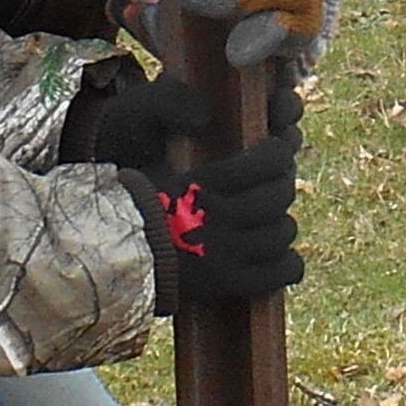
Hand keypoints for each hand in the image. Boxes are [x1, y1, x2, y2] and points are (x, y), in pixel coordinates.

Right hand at [138, 127, 302, 309]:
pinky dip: (288, 265)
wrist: (116, 258)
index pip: (267, 162)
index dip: (279, 156)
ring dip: (282, 226)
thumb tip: (209, 121)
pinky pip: (281, 272)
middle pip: (279, 197)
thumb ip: (192, 157)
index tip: (276, 153)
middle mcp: (220, 216)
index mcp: (204, 184)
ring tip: (273, 224)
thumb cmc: (137, 210)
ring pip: (283, 233)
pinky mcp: (231, 283)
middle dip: (283, 188)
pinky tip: (281, 259)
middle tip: (277, 188)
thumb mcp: (159, 172)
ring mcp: (227, 252)